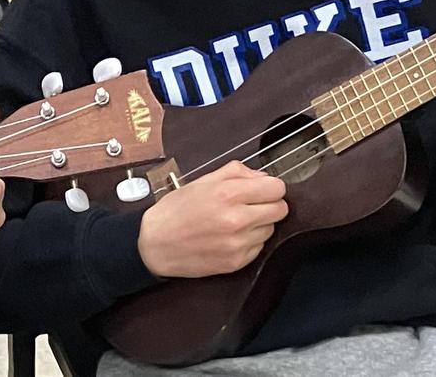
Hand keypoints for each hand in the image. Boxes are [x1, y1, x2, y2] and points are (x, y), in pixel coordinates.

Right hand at [137, 161, 286, 278]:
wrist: (154, 245)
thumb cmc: (176, 211)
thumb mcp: (202, 181)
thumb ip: (236, 173)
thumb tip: (263, 177)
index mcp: (228, 194)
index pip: (276, 188)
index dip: (271, 187)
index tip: (263, 190)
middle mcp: (237, 219)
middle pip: (280, 209)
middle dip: (269, 205)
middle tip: (252, 205)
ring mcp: (238, 244)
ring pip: (270, 229)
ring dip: (259, 224)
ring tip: (236, 223)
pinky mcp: (237, 262)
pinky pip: (259, 247)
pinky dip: (250, 242)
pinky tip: (230, 237)